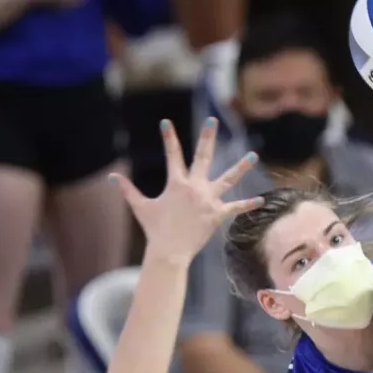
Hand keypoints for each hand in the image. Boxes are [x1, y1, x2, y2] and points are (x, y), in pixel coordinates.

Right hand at [109, 118, 261, 263]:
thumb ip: (127, 189)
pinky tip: (261, 200)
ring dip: (241, 166)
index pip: (172, 155)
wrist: (168, 252)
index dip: (168, 138)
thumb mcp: (140, 207)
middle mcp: (194, 188)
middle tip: (212, 120)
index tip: (166, 122)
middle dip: (207, 137)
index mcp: (176, 183)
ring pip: (228, 179)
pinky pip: (235, 208)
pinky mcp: (217, 215)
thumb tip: (112, 177)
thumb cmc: (154, 229)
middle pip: (203, 157)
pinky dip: (247, 205)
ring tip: (253, 154)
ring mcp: (208, 200)